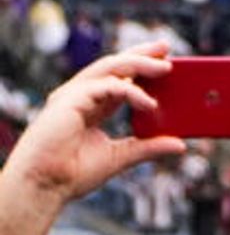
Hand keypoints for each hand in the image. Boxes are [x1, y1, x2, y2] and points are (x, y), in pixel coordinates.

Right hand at [0, 54, 177, 220]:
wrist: (43, 187)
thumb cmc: (71, 175)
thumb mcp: (120, 157)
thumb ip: (148, 147)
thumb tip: (181, 145)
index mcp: (91, 107)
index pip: (119, 79)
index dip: (142, 69)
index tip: (167, 61)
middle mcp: (81, 97)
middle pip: (114, 66)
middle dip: (141, 54)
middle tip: (166, 47)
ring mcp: (72, 96)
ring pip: (109, 67)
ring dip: (139, 62)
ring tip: (165, 65)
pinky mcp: (69, 101)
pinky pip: (106, 86)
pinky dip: (130, 90)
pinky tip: (149, 102)